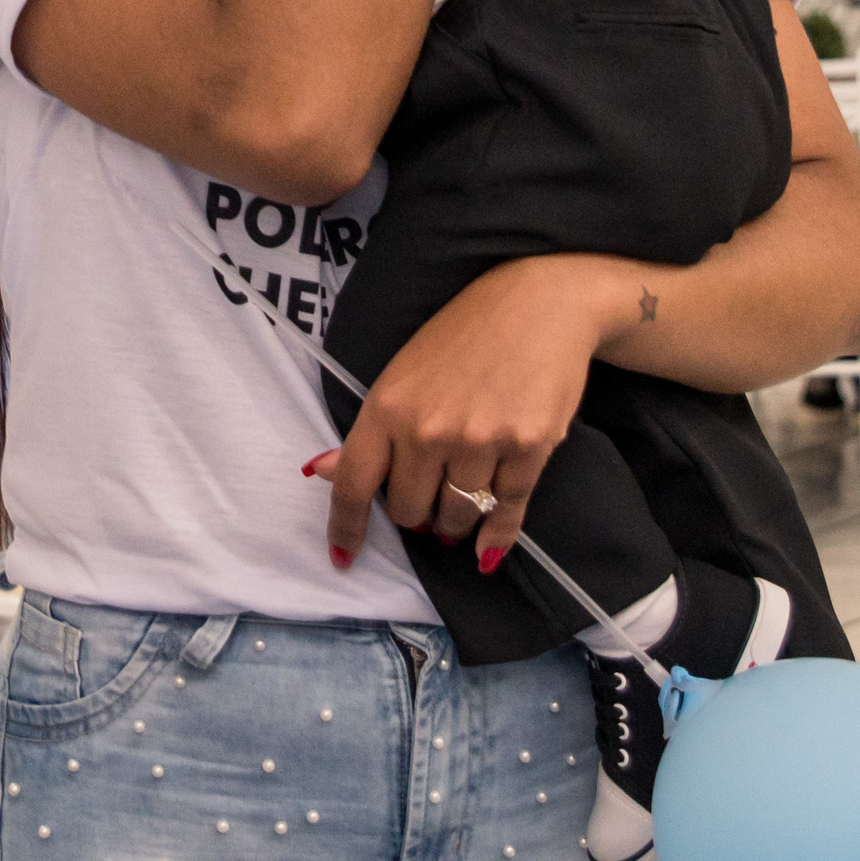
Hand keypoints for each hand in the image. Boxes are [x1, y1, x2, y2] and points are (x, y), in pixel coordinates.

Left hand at [313, 253, 631, 571]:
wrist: (540, 304)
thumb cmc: (465, 335)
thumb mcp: (403, 372)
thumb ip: (369, 432)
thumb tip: (319, 472)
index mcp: (388, 406)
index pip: (354, 484)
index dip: (346, 528)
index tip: (343, 556)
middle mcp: (430, 429)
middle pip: (409, 512)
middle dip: (415, 513)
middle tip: (429, 494)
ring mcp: (481, 441)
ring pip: (455, 518)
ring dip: (454, 522)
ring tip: (461, 499)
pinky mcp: (529, 448)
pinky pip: (506, 514)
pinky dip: (494, 536)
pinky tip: (486, 547)